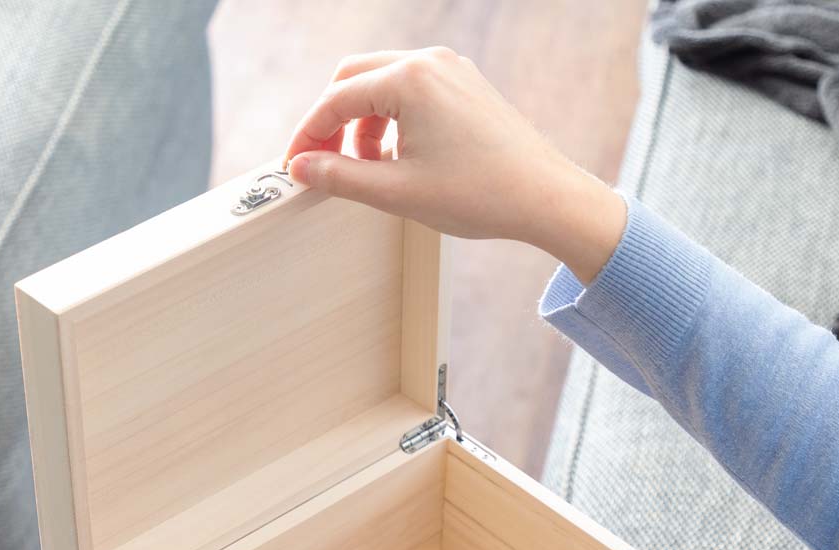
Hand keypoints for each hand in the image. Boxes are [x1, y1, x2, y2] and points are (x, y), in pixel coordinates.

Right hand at [283, 47, 625, 283]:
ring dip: (363, 124)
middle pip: (354, 79)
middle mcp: (429, 61)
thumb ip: (341, 178)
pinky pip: (413, 92)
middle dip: (331, 123)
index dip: (308, 136)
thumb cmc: (479, 195)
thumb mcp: (398, 193)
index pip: (336, 100)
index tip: (293, 168)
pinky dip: (393, 121)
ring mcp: (451, 70)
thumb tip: (300, 169)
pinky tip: (398, 159)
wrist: (545, 198)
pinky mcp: (466, 85)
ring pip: (383, 85)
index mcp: (409, 79)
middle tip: (321, 165)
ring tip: (366, 171)